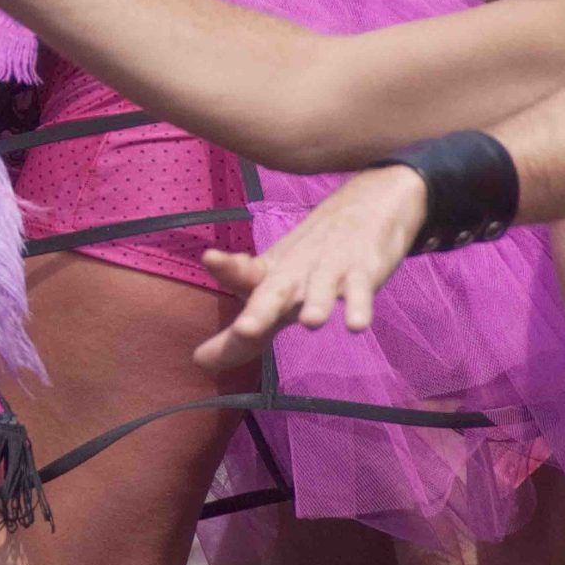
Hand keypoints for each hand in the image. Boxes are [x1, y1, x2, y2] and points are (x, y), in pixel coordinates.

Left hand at [193, 164, 426, 371]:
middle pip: (274, 291)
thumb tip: (199, 361)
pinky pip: (359, 291)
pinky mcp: (362, 270)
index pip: (243, 276)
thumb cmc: (309, 256)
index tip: (210, 259)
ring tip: (310, 323)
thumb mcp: (275, 284)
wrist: (365, 203)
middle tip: (245, 329)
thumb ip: (242, 330)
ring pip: (319, 288)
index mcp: (269, 273)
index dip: (226, 269)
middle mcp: (294, 272)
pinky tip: (355, 324)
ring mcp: (328, 269)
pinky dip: (358, 306)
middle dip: (260, 311)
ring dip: (316, 304)